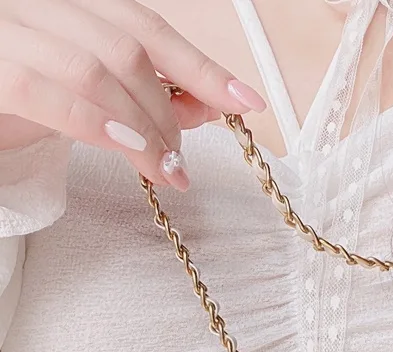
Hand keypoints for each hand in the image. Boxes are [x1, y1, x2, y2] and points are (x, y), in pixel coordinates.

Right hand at [0, 0, 264, 188]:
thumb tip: (204, 106)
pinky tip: (132, 154)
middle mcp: (33, 3)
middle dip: (170, 109)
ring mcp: (7, 29)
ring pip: (98, 67)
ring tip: (164, 171)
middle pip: (129, 46)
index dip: (200, 64)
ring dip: (144, 127)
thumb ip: (138, 95)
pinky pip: (52, 91)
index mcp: (62, 5)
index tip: (245, 103)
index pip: (144, 25)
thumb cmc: (6, 103)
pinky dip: (101, 124)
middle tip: (181, 161)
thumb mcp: (79, 98)